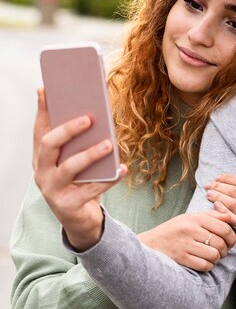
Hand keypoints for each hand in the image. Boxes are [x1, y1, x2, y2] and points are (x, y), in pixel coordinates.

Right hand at [33, 87, 126, 250]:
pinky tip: (123, 169)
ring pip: (69, 168)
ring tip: (108, 144)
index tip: (46, 89)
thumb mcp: (74, 158)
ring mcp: (52, 190)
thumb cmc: (79, 181)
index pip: (39, 129)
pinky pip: (90, 190)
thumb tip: (89, 110)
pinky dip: (108, 179)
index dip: (42, 109)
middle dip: (68, 130)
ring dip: (90, 154)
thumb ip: (76, 138)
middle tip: (89, 118)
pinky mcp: (67, 206)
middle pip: (49, 145)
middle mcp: (41, 172)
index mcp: (41, 156)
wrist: (80, 219)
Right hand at [138, 210, 235, 271]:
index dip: (232, 237)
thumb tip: (229, 217)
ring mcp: (185, 245)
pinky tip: (205, 262)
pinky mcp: (181, 258)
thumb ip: (210, 216)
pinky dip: (208, 266)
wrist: (149, 244)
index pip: (223, 227)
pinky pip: (204, 265)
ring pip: (214, 255)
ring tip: (212, 257)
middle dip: (225, 250)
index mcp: (194, 218)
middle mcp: (190, 230)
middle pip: (220, 242)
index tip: (231, 242)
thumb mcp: (189, 218)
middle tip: (222, 251)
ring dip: (216, 259)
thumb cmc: (173, 230)